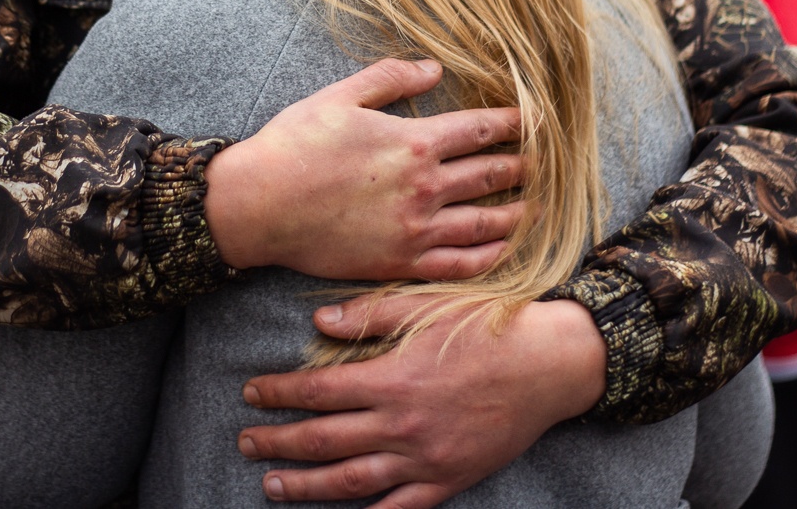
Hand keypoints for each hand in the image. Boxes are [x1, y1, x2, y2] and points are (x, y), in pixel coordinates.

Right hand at [204, 58, 525, 280]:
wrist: (258, 207)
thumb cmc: (294, 145)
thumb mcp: (340, 96)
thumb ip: (391, 79)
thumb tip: (434, 68)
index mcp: (413, 142)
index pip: (481, 129)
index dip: (515, 123)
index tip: (538, 119)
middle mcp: (424, 188)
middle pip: (492, 175)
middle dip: (525, 166)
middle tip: (550, 162)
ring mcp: (415, 231)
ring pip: (486, 224)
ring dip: (518, 213)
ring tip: (539, 206)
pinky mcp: (400, 264)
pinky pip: (459, 266)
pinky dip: (489, 258)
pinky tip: (504, 251)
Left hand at [236, 295, 607, 506]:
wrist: (550, 364)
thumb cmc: (487, 327)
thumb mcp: (426, 308)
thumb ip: (368, 316)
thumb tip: (317, 322)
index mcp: (393, 379)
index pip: (317, 392)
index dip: (278, 393)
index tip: (251, 392)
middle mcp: (403, 425)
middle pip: (324, 440)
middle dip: (278, 443)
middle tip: (246, 442)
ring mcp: (426, 459)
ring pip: (352, 481)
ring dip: (307, 486)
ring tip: (273, 486)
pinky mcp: (450, 479)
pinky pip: (403, 508)